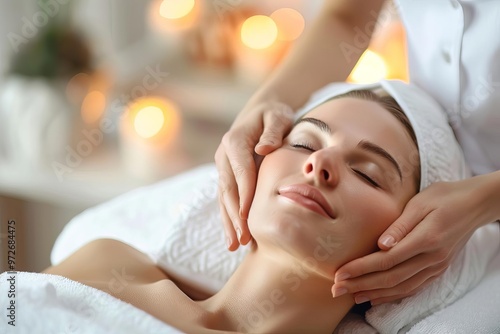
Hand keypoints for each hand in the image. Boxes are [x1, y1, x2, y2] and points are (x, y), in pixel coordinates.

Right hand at [214, 101, 294, 250]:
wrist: (260, 113)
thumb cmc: (273, 115)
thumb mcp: (277, 116)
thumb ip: (273, 131)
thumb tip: (264, 149)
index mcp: (235, 142)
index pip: (241, 171)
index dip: (245, 194)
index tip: (249, 216)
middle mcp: (224, 156)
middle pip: (229, 189)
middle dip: (235, 215)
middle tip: (243, 237)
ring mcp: (223, 167)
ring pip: (224, 198)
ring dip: (229, 221)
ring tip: (235, 244)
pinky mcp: (227, 176)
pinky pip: (226, 199)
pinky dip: (228, 218)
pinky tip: (232, 238)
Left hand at [331, 174, 499, 304]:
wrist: (474, 204)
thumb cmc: (444, 196)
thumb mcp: (420, 203)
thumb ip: (400, 226)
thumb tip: (380, 245)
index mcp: (426, 239)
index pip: (387, 260)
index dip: (361, 268)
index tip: (340, 272)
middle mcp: (432, 258)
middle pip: (391, 278)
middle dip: (361, 285)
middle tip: (337, 289)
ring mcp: (436, 266)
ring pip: (401, 287)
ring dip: (374, 293)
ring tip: (351, 296)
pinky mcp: (438, 269)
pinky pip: (413, 287)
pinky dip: (394, 295)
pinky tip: (377, 297)